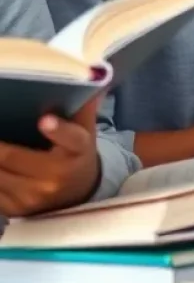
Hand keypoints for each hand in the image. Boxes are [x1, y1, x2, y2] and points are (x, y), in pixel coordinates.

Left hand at [0, 99, 100, 217]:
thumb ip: (83, 105)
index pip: (72, 140)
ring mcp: (32, 196)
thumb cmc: (77, 154)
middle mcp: (55, 178)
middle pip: (11, 157)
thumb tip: (92, 73)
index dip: (58, 130)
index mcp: (78, 152)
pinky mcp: (15, 209)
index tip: (44, 120)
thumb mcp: (86, 131)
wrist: (78, 195)